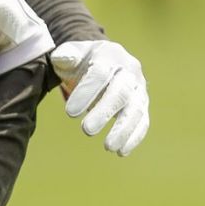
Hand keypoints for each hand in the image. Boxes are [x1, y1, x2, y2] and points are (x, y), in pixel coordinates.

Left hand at [49, 40, 148, 155]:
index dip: (86, 92)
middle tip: (86, 130)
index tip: (69, 112)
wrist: (106, 61)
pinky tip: (121, 152)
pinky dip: (134, 137)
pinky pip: (143, 121)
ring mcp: (139, 89)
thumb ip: (66, 55)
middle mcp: (129, 72)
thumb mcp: (73, 54)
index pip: (100, 73)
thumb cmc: (84, 61)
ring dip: (123, 129)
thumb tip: (61, 58)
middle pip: (121, 92)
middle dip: (104, 112)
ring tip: (108, 147)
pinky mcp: (142, 105)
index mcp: (110, 56)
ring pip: (136, 109)